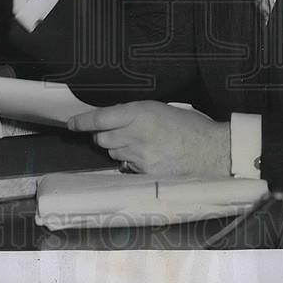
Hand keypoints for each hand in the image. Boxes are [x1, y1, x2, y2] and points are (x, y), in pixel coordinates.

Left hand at [68, 100, 230, 177]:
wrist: (211, 151)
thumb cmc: (190, 126)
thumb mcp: (162, 109)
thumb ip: (136, 114)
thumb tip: (116, 120)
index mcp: (140, 113)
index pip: (100, 118)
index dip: (82, 121)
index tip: (72, 123)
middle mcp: (135, 134)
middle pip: (102, 138)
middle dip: (104, 135)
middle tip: (117, 132)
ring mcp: (139, 156)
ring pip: (113, 152)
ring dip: (118, 148)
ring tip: (138, 144)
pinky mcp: (144, 172)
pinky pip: (127, 166)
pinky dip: (131, 161)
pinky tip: (147, 156)